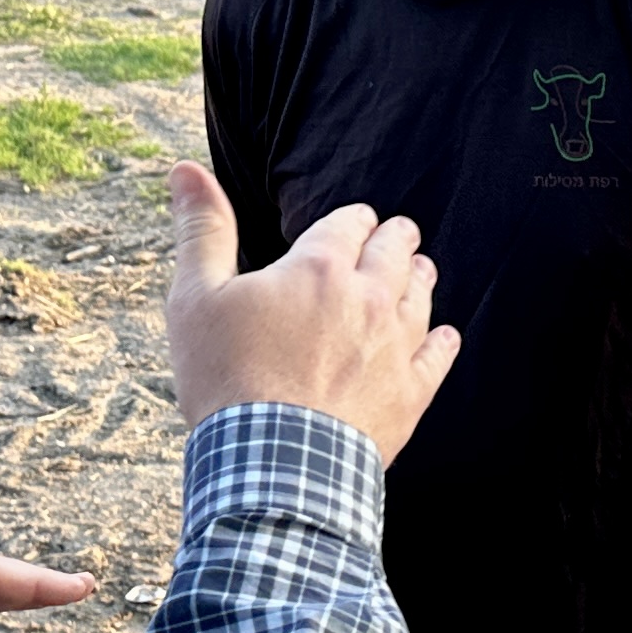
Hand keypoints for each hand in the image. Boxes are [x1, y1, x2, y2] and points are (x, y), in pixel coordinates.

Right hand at [164, 163, 459, 460]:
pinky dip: (441, 340)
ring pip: (421, 297)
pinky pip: (438, 356)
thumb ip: (202, 229)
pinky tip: (444, 336)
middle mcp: (369, 298)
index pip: (350, 223)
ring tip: (419, 271)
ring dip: (419, 279)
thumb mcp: (196, 298)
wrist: (272, 464)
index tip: (353, 222)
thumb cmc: (227, 380)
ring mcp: (395, 347)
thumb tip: (187, 168)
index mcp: (320, 267)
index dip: (352, 219)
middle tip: (398, 235)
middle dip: (394, 239)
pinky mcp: (411, 394)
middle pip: (395, 252)